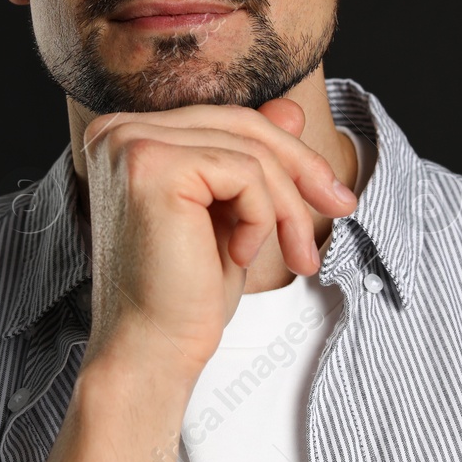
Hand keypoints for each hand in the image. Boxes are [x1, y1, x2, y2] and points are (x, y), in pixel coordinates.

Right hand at [79, 98, 358, 381]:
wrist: (152, 352)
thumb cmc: (185, 292)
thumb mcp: (232, 214)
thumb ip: (249, 156)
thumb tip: (290, 108)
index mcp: (127, 135)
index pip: (225, 121)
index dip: (287, 154)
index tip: (332, 195)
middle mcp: (118, 130)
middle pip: (240, 125)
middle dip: (301, 171)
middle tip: (343, 209)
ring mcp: (131, 144)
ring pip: (250, 150)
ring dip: (287, 207)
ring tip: (296, 257)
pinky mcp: (153, 166)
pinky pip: (245, 172)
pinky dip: (263, 218)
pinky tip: (241, 257)